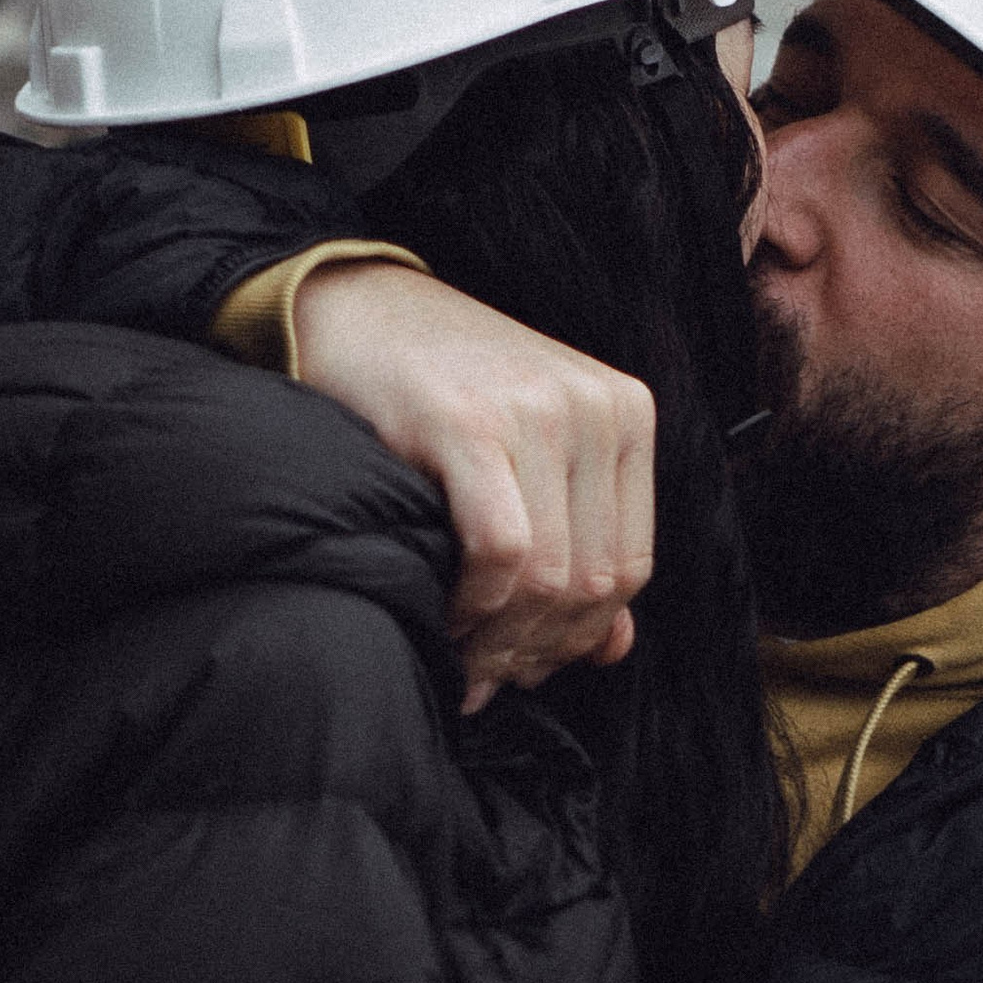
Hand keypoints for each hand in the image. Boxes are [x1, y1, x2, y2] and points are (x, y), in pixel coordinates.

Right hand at [291, 263, 654, 705]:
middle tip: (487, 677)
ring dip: (502, 639)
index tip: (527, 665)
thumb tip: (614, 651)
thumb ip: (580, 544)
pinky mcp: (468, 423)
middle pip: (592, 581)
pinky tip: (446, 613)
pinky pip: (499, 551)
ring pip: (549, 577)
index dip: (579, 637)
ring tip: (463, 658)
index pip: (630, 566)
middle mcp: (594, 407)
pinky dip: (474, 603)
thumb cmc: (439, 388)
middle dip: (537, 649)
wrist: (352, 305)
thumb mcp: (530, 454)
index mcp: (624, 413)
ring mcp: (536, 411)